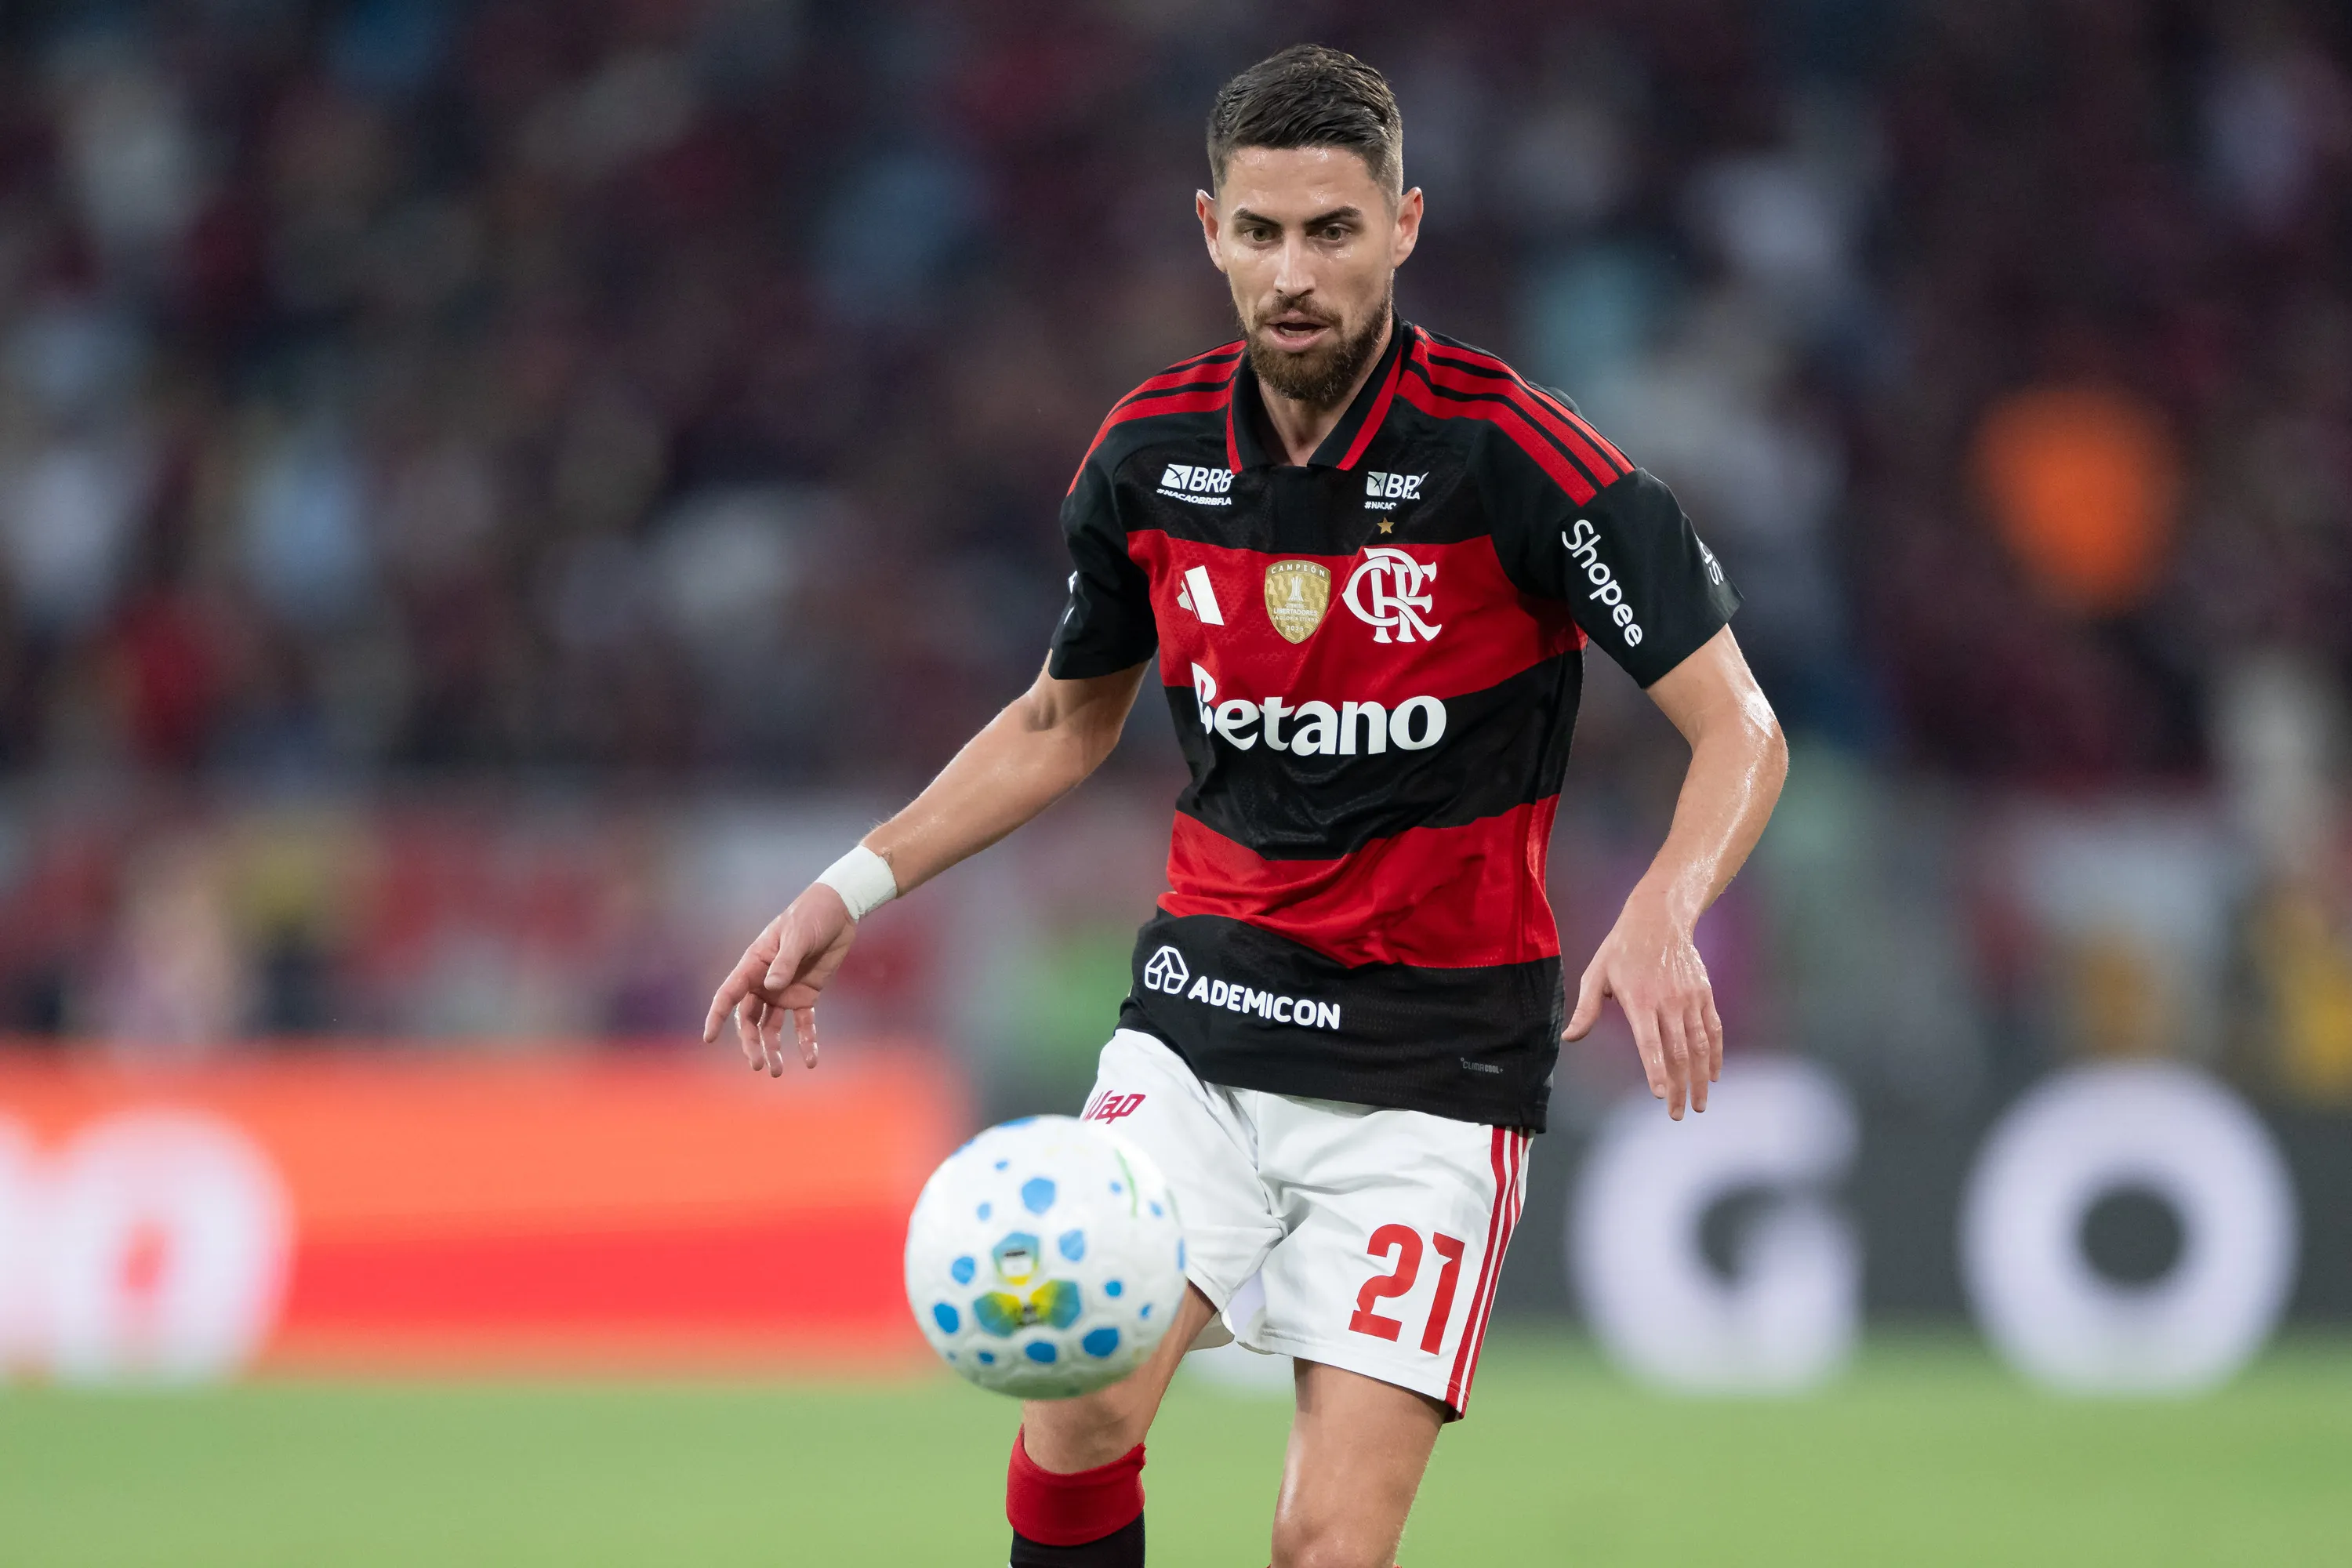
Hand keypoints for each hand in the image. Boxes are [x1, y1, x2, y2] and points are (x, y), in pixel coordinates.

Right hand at [701, 883, 857, 1075]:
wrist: (837, 912)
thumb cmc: (810, 917)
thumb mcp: (798, 936)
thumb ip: (785, 961)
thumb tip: (771, 986)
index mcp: (753, 965)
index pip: (728, 994)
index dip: (716, 1016)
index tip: (708, 1037)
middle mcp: (764, 982)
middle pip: (748, 1019)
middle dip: (750, 1042)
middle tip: (758, 1063)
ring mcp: (783, 991)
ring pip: (770, 1027)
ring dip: (772, 1049)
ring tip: (775, 1072)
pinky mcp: (805, 996)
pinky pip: (803, 1023)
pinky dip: (806, 1042)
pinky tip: (810, 1060)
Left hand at [1562, 890, 1721, 1119]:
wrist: (1658, 919)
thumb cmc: (1621, 949)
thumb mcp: (1595, 974)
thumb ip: (1586, 1009)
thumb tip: (1570, 1039)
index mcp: (1639, 1000)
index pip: (1649, 1043)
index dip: (1655, 1070)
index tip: (1659, 1095)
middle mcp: (1668, 1002)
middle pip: (1678, 1052)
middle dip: (1679, 1087)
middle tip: (1677, 1114)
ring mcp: (1690, 998)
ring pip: (1700, 1045)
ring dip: (1701, 1078)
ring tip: (1699, 1104)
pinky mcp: (1704, 994)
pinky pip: (1714, 1029)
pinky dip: (1716, 1054)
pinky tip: (1715, 1075)